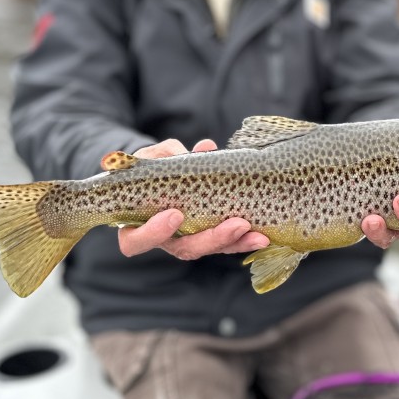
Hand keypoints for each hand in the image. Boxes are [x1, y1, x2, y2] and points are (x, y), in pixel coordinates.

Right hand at [117, 138, 269, 260]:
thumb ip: (168, 153)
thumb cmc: (149, 168)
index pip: (136, 241)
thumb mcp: (151, 157)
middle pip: (184, 249)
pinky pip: (224, 243)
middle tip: (237, 224)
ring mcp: (186, 240)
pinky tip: (262, 235)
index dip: (154, 232)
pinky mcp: (207, 237)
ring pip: (209, 249)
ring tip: (259, 235)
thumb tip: (204, 149)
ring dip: (235, 242)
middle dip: (212, 238)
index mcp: (136, 225)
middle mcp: (163, 239)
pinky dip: (243, 239)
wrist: (160, 175)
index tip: (174, 214)